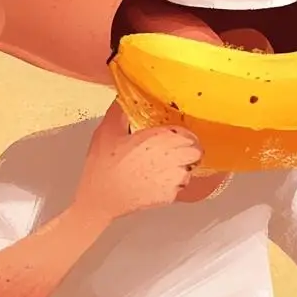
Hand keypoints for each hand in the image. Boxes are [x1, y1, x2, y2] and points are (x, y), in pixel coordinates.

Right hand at [74, 102, 203, 221]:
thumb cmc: (102, 166)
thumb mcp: (106, 131)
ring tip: (168, 161)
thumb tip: (125, 96)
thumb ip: (119, 110)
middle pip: (195, 151)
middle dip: (188, 147)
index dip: (183, 131)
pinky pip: (182, 185)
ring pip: (191, 168)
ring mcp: (170, 180)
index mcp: (155, 139)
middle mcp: (168, 159)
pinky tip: (160, 176)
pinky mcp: (169, 196)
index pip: (186, 133)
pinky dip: (176, 180)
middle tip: (176, 145)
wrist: (100, 199)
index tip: (175, 130)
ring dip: (184, 164)